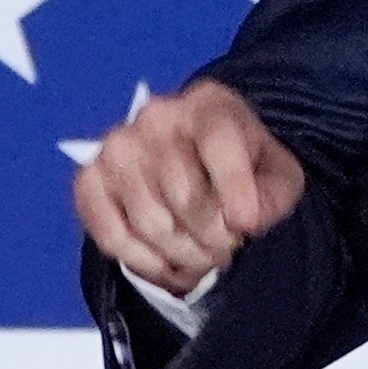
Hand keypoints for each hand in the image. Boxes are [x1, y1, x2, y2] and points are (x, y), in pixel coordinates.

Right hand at [71, 81, 305, 295]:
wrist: (197, 163)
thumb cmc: (244, 169)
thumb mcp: (278, 178)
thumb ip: (274, 195)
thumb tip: (247, 219)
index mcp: (210, 105)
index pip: (218, 140)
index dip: (233, 185)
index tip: (246, 225)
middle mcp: (155, 116)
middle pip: (184, 194)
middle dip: (213, 237)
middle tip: (226, 247)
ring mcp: (116, 147)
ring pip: (150, 222)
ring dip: (182, 254)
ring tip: (201, 254)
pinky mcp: (89, 179)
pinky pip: (110, 234)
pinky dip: (142, 261)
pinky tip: (166, 263)